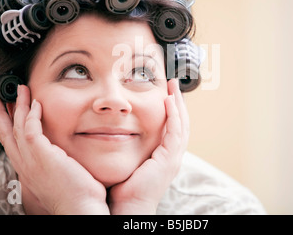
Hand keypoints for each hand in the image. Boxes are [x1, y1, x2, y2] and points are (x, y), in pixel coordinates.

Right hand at [0, 85, 108, 214]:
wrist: (79, 209)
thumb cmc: (76, 194)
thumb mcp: (59, 175)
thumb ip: (55, 161)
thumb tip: (62, 153)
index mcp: (27, 169)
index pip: (11, 142)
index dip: (6, 125)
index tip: (5, 111)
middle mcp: (24, 164)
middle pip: (5, 132)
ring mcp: (30, 160)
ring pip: (16, 126)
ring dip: (17, 105)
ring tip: (20, 89)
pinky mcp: (41, 155)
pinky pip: (30, 129)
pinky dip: (31, 114)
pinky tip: (36, 103)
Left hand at [108, 78, 189, 213]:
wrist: (127, 208)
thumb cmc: (123, 188)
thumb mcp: (128, 160)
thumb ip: (126, 146)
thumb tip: (111, 131)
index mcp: (164, 156)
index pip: (172, 127)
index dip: (171, 110)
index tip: (166, 92)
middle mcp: (172, 156)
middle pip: (181, 123)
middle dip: (177, 102)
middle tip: (173, 84)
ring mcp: (173, 158)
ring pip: (181, 124)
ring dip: (177, 104)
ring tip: (173, 87)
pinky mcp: (169, 159)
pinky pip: (175, 131)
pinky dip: (173, 115)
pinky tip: (168, 101)